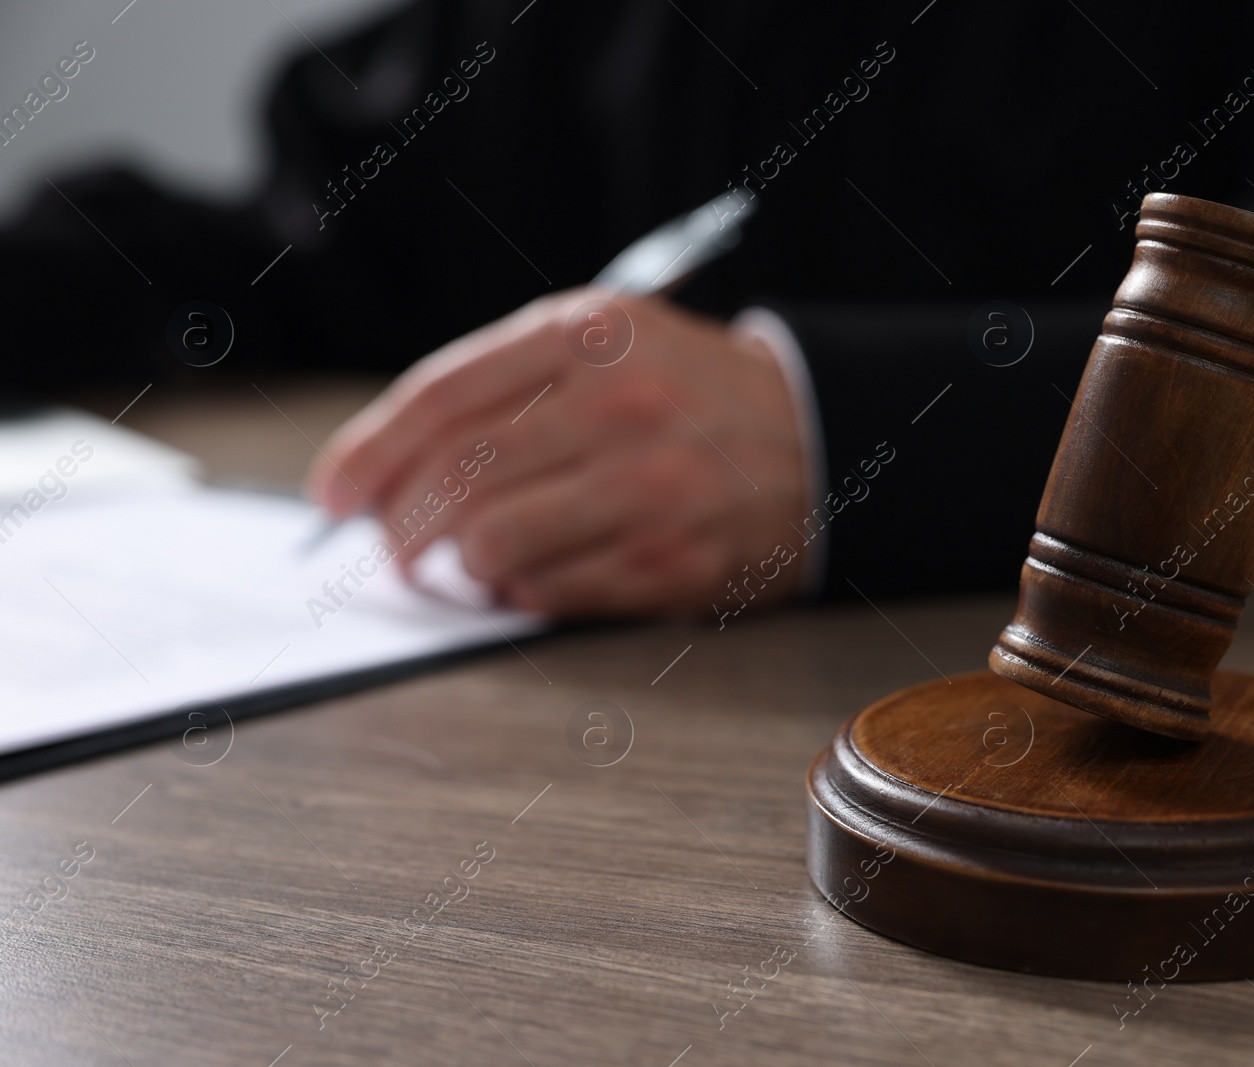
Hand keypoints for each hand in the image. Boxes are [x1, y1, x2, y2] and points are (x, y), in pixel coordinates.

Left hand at [305, 289, 807, 617]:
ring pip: (493, 545)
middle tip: (391, 548)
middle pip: (457, 478)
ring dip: (458, 567)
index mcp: (590, 334)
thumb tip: (384, 469)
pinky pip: (552, 593)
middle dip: (399, 526)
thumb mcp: (602, 342)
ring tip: (465, 564)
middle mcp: (621, 404)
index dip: (370, 453)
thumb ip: (502, 383)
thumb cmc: (684, 392)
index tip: (333, 495)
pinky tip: (531, 577)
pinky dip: (520, 593)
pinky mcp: (674, 561)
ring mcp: (652, 486)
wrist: (812, 437)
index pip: (443, 398)